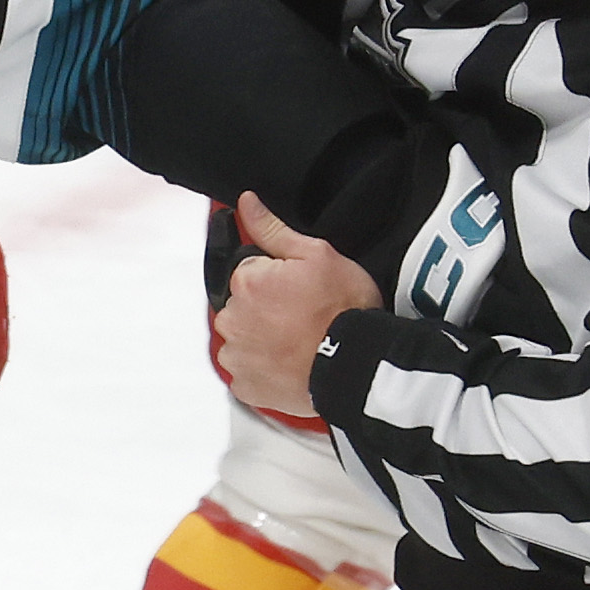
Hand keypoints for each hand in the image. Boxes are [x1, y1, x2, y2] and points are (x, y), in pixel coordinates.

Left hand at [208, 191, 375, 419]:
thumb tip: (245, 203)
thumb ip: (273, 229)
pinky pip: (247, 371)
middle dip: (266, 308)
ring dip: (263, 339)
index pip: (249, 272)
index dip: (277, 279)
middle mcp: (232, 319)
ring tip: (299, 342)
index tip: (300, 291)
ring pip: (243, 339)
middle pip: (242, 305)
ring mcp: (236, 355)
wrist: (357, 364)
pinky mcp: (244, 385)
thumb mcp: (317, 254)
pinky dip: (264, 368)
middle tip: (303, 317)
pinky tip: (291, 363)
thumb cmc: (343, 309)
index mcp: (246, 281)